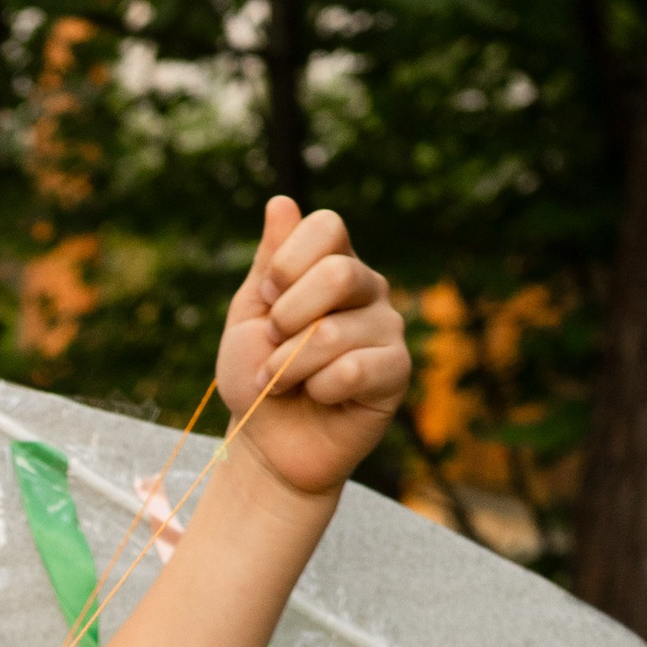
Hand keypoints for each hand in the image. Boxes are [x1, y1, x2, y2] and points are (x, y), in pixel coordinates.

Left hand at [217, 197, 409, 499]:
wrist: (266, 444)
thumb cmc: (257, 377)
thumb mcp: (249, 315)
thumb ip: (269, 261)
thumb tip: (281, 202)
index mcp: (334, 263)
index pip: (327, 226)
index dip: (286, 263)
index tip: (266, 299)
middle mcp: (368, 289)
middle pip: (338, 273)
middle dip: (287, 317)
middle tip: (273, 344)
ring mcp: (387, 329)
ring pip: (334, 332)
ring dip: (289, 365)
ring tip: (283, 382)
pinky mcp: (397, 373)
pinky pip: (353, 371)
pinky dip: (318, 389)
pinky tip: (318, 398)